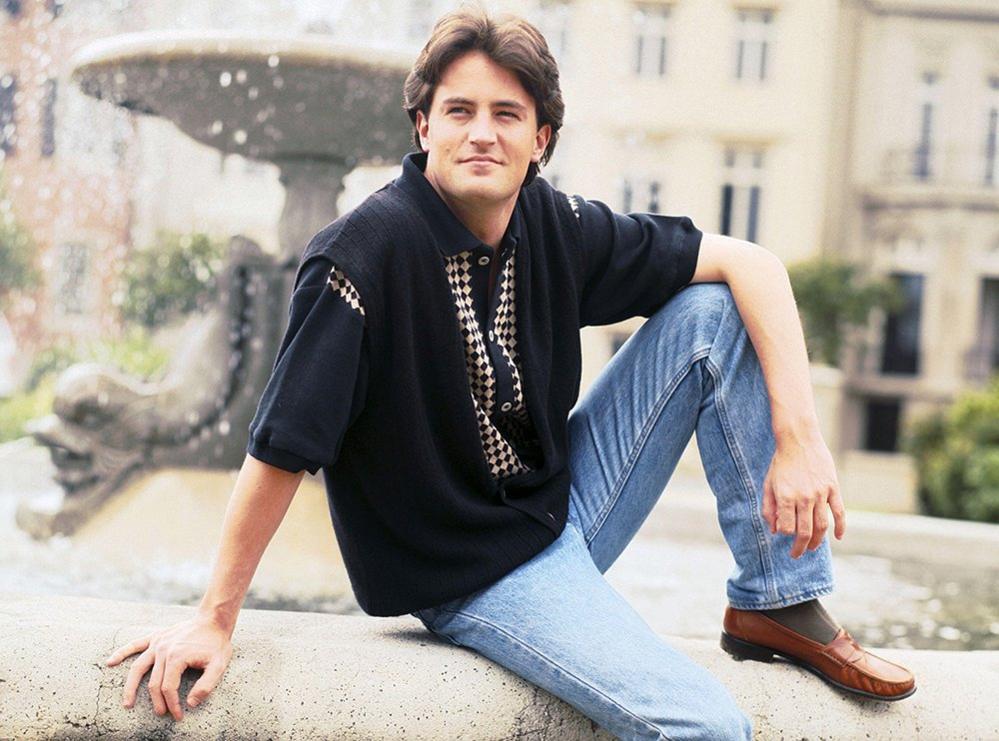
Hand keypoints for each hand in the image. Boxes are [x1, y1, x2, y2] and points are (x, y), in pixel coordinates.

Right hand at [106, 614, 233, 720]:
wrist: (214, 620)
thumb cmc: (217, 643)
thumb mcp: (219, 665)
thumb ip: (206, 685)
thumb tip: (190, 703)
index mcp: (177, 656)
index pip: (168, 688)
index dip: (172, 704)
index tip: (178, 715)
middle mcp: (162, 649)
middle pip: (153, 683)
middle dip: (158, 702)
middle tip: (162, 714)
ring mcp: (157, 642)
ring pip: (138, 668)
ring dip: (130, 687)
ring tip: (127, 703)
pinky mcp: (156, 637)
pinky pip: (135, 644)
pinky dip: (122, 652)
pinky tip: (111, 661)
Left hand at [761, 431, 845, 558]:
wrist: (799, 439)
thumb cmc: (781, 463)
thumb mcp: (768, 484)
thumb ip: (769, 508)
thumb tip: (774, 531)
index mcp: (786, 497)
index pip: (787, 528)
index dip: (785, 535)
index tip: (784, 536)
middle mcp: (804, 497)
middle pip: (805, 531)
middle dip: (800, 547)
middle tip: (796, 554)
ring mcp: (820, 493)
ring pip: (822, 525)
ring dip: (817, 541)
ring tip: (811, 548)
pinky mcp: (833, 488)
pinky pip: (839, 512)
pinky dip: (840, 527)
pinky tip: (837, 537)